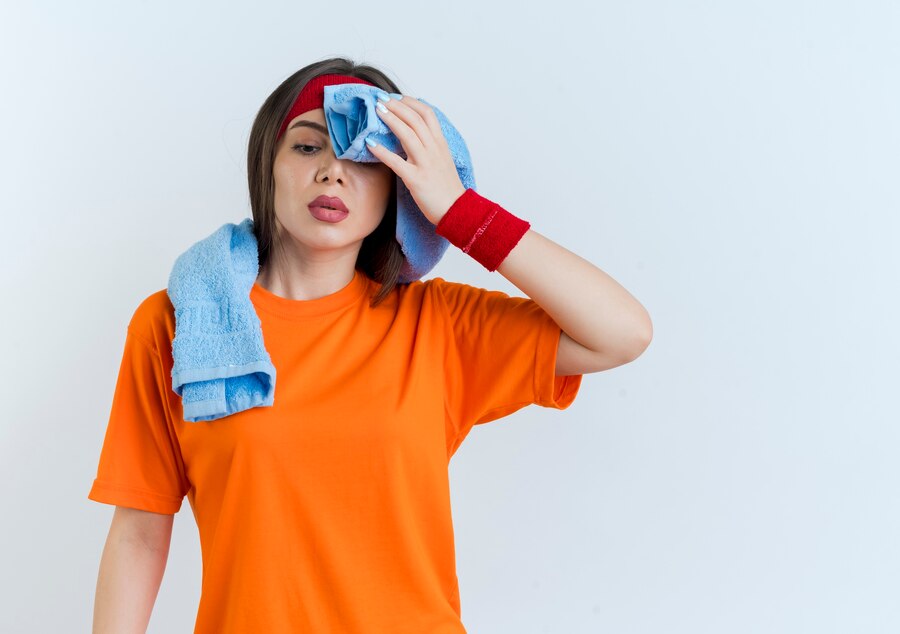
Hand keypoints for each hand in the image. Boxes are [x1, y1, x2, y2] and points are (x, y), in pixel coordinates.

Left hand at [367, 94, 466, 225]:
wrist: (457, 210)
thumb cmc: (447, 188)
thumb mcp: (443, 160)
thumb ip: (431, 146)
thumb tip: (415, 135)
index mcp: (440, 144)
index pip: (427, 114)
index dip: (411, 102)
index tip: (398, 97)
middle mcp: (434, 150)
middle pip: (415, 119)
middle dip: (397, 106)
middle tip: (381, 99)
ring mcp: (425, 164)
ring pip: (407, 134)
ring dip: (391, 120)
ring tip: (376, 111)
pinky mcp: (416, 180)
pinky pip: (396, 162)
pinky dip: (382, 151)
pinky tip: (370, 143)